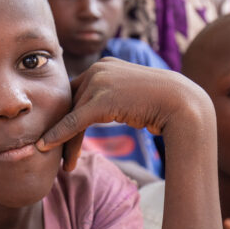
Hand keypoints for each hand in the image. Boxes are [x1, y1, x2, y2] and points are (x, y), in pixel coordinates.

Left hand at [37, 58, 210, 170]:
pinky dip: (59, 136)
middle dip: (62, 129)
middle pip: (71, 103)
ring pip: (71, 115)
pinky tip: (47, 148)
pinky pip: (74, 121)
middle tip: (56, 152)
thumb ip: (114, 96)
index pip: (77, 91)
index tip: (61, 135)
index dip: (68, 114)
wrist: (182, 103)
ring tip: (64, 163)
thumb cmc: (161, 102)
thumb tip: (107, 108)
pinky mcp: (101, 100)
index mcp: (104, 64)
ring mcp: (99, 82)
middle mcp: (98, 68)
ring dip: (64, 141)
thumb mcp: (131, 93)